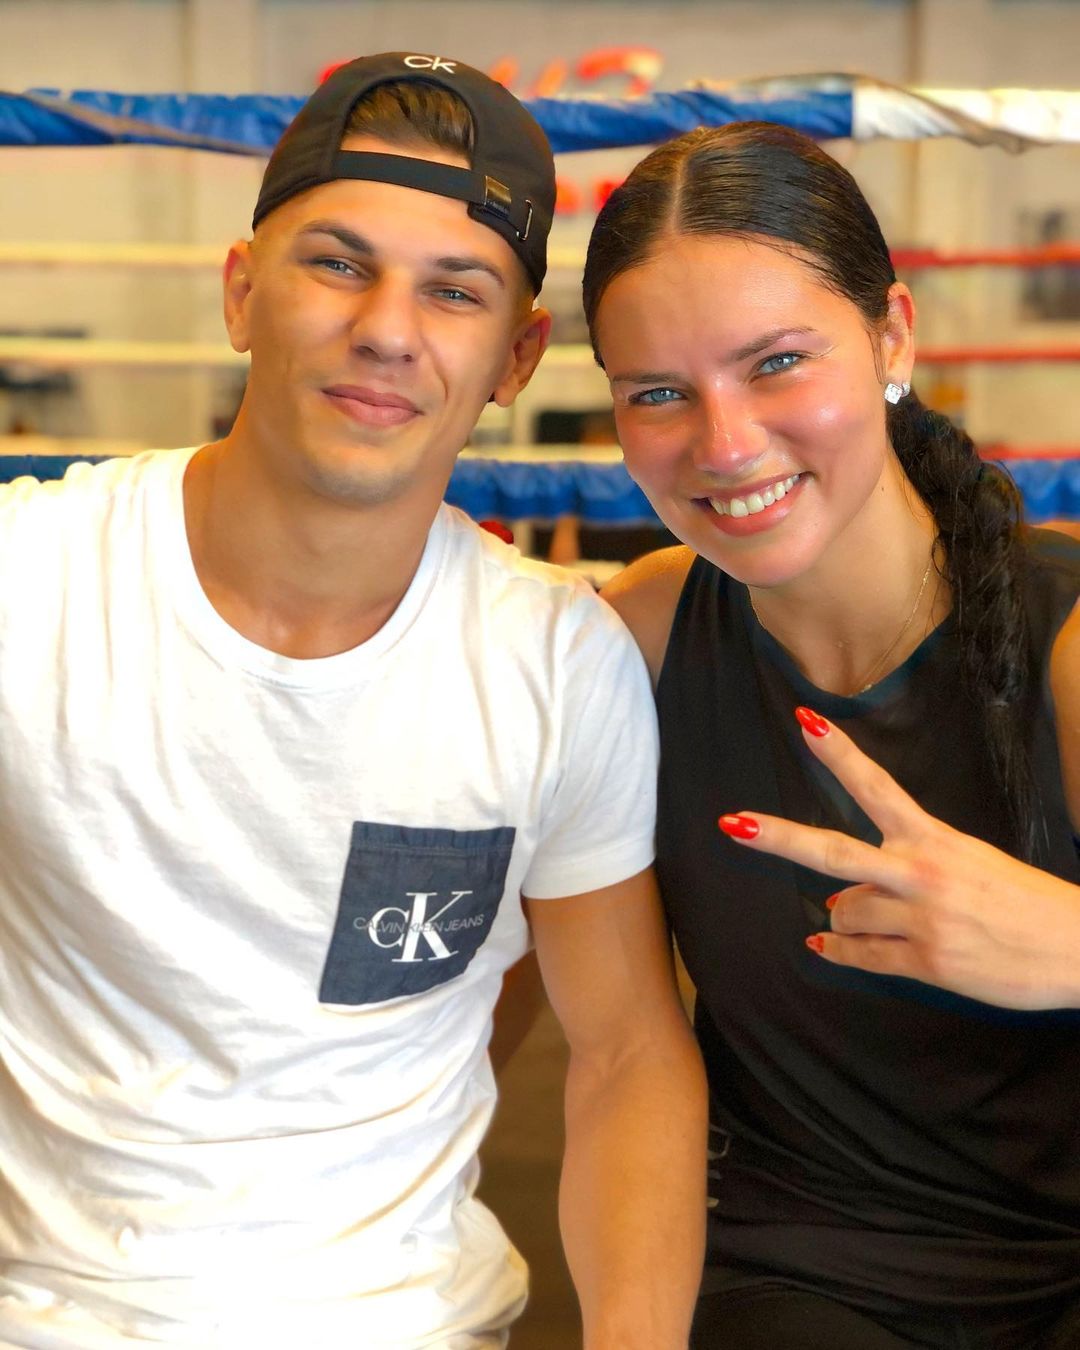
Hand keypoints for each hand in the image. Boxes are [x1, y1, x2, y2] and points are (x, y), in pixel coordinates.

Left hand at [717, 707, 1079, 1009]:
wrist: (1078, 948)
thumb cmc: (1027, 902)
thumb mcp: (974, 863)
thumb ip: (913, 865)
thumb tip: (848, 888)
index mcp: (936, 840)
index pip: (878, 787)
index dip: (838, 754)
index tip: (805, 721)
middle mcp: (921, 874)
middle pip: (832, 851)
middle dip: (777, 837)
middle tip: (734, 824)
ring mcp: (920, 920)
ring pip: (842, 909)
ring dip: (839, 913)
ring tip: (854, 917)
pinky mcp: (926, 963)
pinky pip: (860, 956)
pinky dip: (839, 951)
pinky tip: (827, 946)